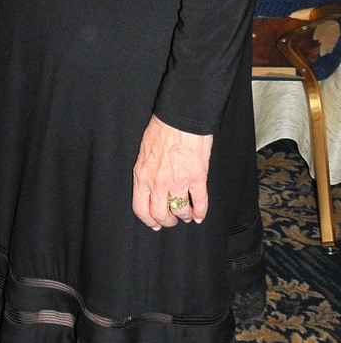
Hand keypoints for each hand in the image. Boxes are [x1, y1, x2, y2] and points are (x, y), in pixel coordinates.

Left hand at [131, 114, 211, 229]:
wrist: (180, 119)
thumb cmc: (161, 129)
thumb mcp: (144, 152)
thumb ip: (146, 171)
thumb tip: (149, 185)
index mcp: (142, 175)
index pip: (141, 208)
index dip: (148, 220)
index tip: (154, 224)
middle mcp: (158, 183)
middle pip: (161, 214)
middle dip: (167, 220)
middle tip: (171, 219)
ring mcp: (179, 182)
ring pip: (181, 211)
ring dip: (184, 216)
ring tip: (186, 215)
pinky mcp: (197, 178)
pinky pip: (200, 203)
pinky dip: (201, 212)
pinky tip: (200, 215)